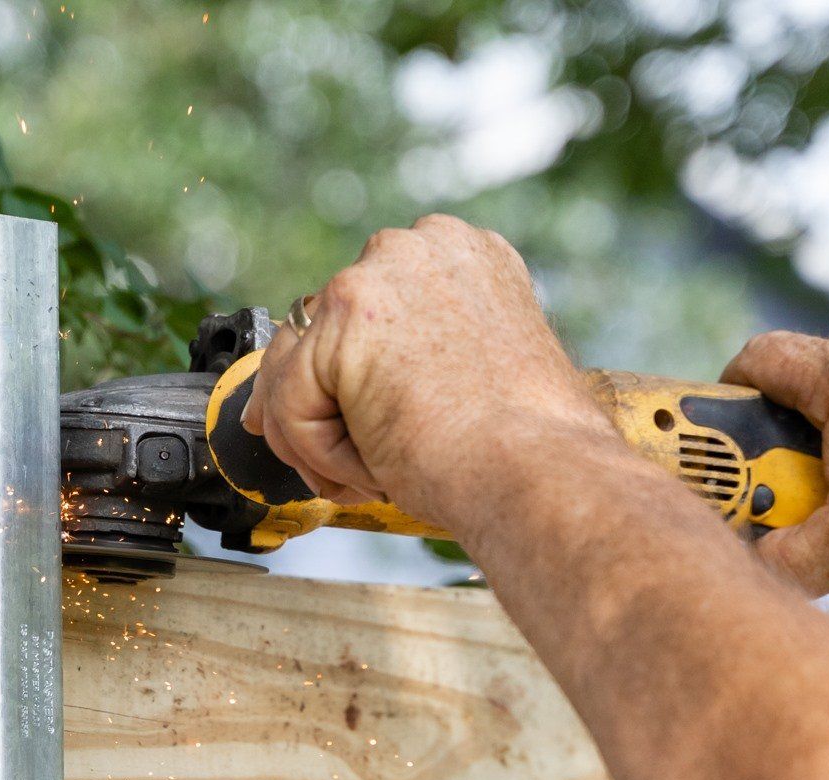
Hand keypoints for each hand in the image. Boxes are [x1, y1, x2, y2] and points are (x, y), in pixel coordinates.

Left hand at [241, 214, 601, 529]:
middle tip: (352, 470)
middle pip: (320, 331)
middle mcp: (419, 248)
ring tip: (376, 482)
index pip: (370, 311)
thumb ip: (425, 360)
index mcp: (463, 258)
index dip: (354, 380)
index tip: (367, 430)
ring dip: (322, 442)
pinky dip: (320, 456)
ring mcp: (378, 273)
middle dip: (319, 407)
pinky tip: (374, 474)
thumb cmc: (526, 453)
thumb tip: (368, 387)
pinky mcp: (343, 316)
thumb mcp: (481, 381)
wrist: (537, 475)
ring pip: (298, 372)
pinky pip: (291, 404)